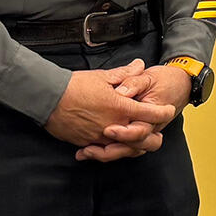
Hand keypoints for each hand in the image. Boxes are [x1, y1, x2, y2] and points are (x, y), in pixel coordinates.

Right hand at [45, 59, 179, 158]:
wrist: (48, 98)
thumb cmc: (75, 85)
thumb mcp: (103, 77)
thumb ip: (125, 74)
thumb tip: (139, 65)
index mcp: (120, 107)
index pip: (150, 113)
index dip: (163, 112)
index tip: (168, 109)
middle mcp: (114, 125)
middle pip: (143, 140)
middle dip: (153, 138)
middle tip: (157, 133)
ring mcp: (100, 137)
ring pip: (125, 148)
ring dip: (133, 145)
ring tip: (138, 139)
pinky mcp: (88, 143)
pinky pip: (105, 151)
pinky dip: (112, 148)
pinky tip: (116, 144)